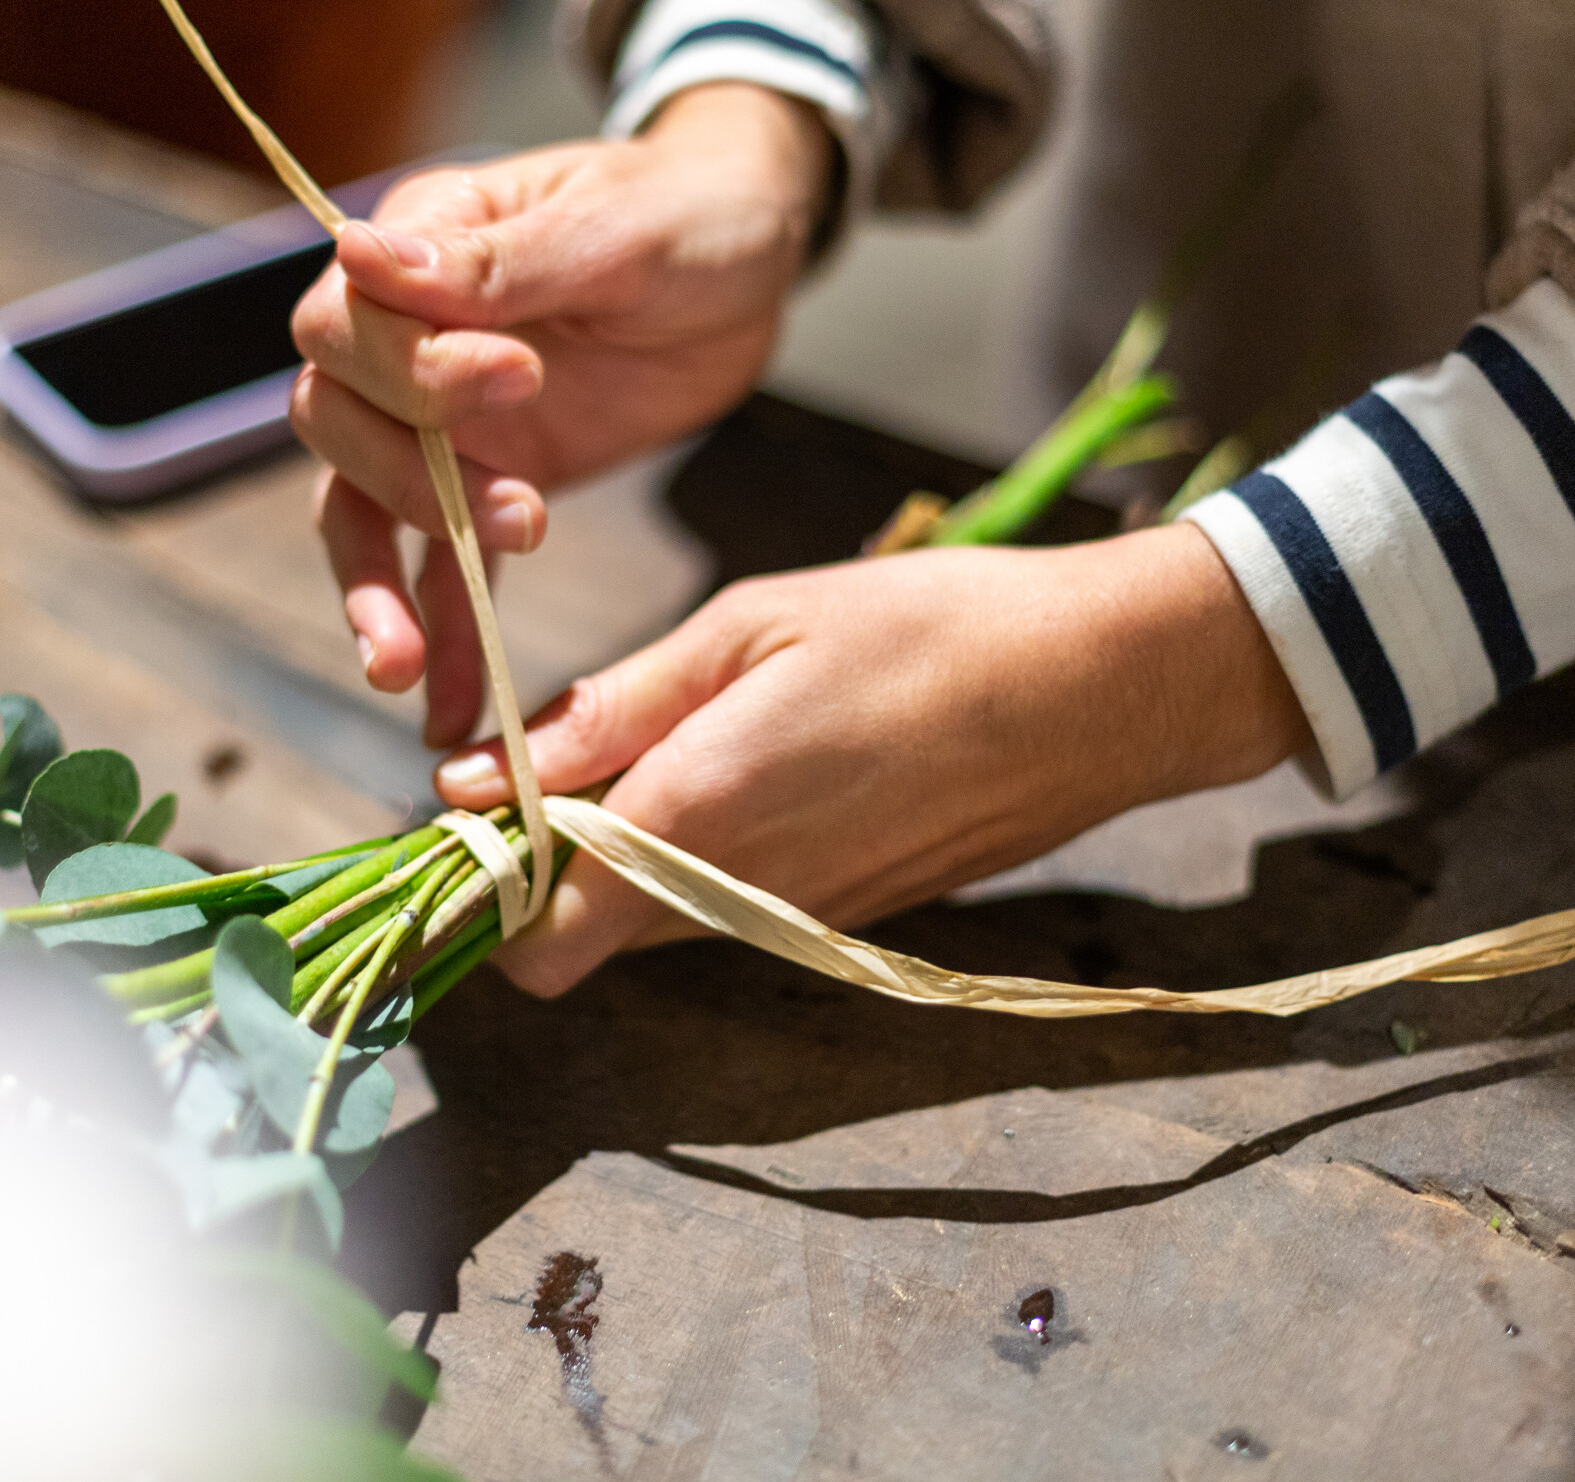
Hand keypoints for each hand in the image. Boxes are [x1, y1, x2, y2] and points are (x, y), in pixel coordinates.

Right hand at [290, 84, 833, 743]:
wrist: (749, 250)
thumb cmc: (681, 212)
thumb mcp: (612, 226)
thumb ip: (495, 260)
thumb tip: (361, 252)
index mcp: (420, 247)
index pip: (353, 325)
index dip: (417, 369)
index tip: (522, 376)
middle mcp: (404, 335)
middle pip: (339, 422)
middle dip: (408, 486)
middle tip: (521, 516)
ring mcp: (437, 416)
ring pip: (362, 506)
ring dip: (379, 589)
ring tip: (401, 670)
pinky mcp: (483, 479)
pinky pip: (436, 560)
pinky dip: (440, 629)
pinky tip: (448, 704)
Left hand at [433, 524, 1314, 995]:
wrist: (1102, 690)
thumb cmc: (930, 629)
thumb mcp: (755, 624)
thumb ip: (615, 707)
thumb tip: (479, 773)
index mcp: (696, 819)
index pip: (533, 939)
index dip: (480, 885)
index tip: (472, 807)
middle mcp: (735, 901)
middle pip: (578, 951)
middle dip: (536, 879)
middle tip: (548, 769)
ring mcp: (792, 922)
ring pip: (647, 936)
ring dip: (615, 870)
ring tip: (650, 748)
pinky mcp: (841, 920)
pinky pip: (722, 916)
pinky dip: (693, 867)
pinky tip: (739, 770)